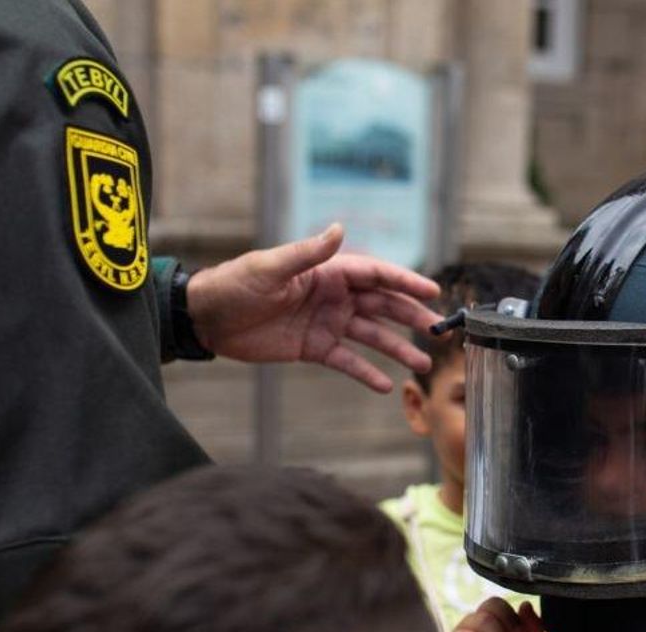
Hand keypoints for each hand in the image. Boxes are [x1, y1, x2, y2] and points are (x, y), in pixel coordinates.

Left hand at [184, 223, 440, 392]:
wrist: (206, 319)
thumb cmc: (234, 284)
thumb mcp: (270, 267)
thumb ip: (308, 253)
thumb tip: (340, 230)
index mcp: (328, 272)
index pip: (376, 275)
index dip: (405, 281)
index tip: (432, 291)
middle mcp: (334, 297)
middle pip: (383, 306)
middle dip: (411, 317)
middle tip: (438, 331)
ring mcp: (327, 323)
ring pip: (372, 336)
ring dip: (397, 349)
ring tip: (421, 365)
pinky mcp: (314, 348)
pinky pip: (347, 361)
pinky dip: (366, 373)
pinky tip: (385, 386)